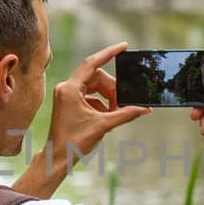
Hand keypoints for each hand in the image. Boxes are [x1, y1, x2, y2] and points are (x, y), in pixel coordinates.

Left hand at [45, 42, 150, 163]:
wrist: (58, 158)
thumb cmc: (74, 142)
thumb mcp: (103, 126)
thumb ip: (125, 114)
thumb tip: (145, 109)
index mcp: (70, 89)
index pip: (92, 63)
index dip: (109, 53)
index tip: (124, 46)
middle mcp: (66, 88)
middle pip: (96, 77)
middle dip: (112, 89)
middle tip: (123, 104)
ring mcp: (67, 95)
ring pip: (94, 86)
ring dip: (108, 97)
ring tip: (115, 112)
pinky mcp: (69, 102)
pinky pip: (90, 95)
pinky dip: (101, 103)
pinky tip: (106, 116)